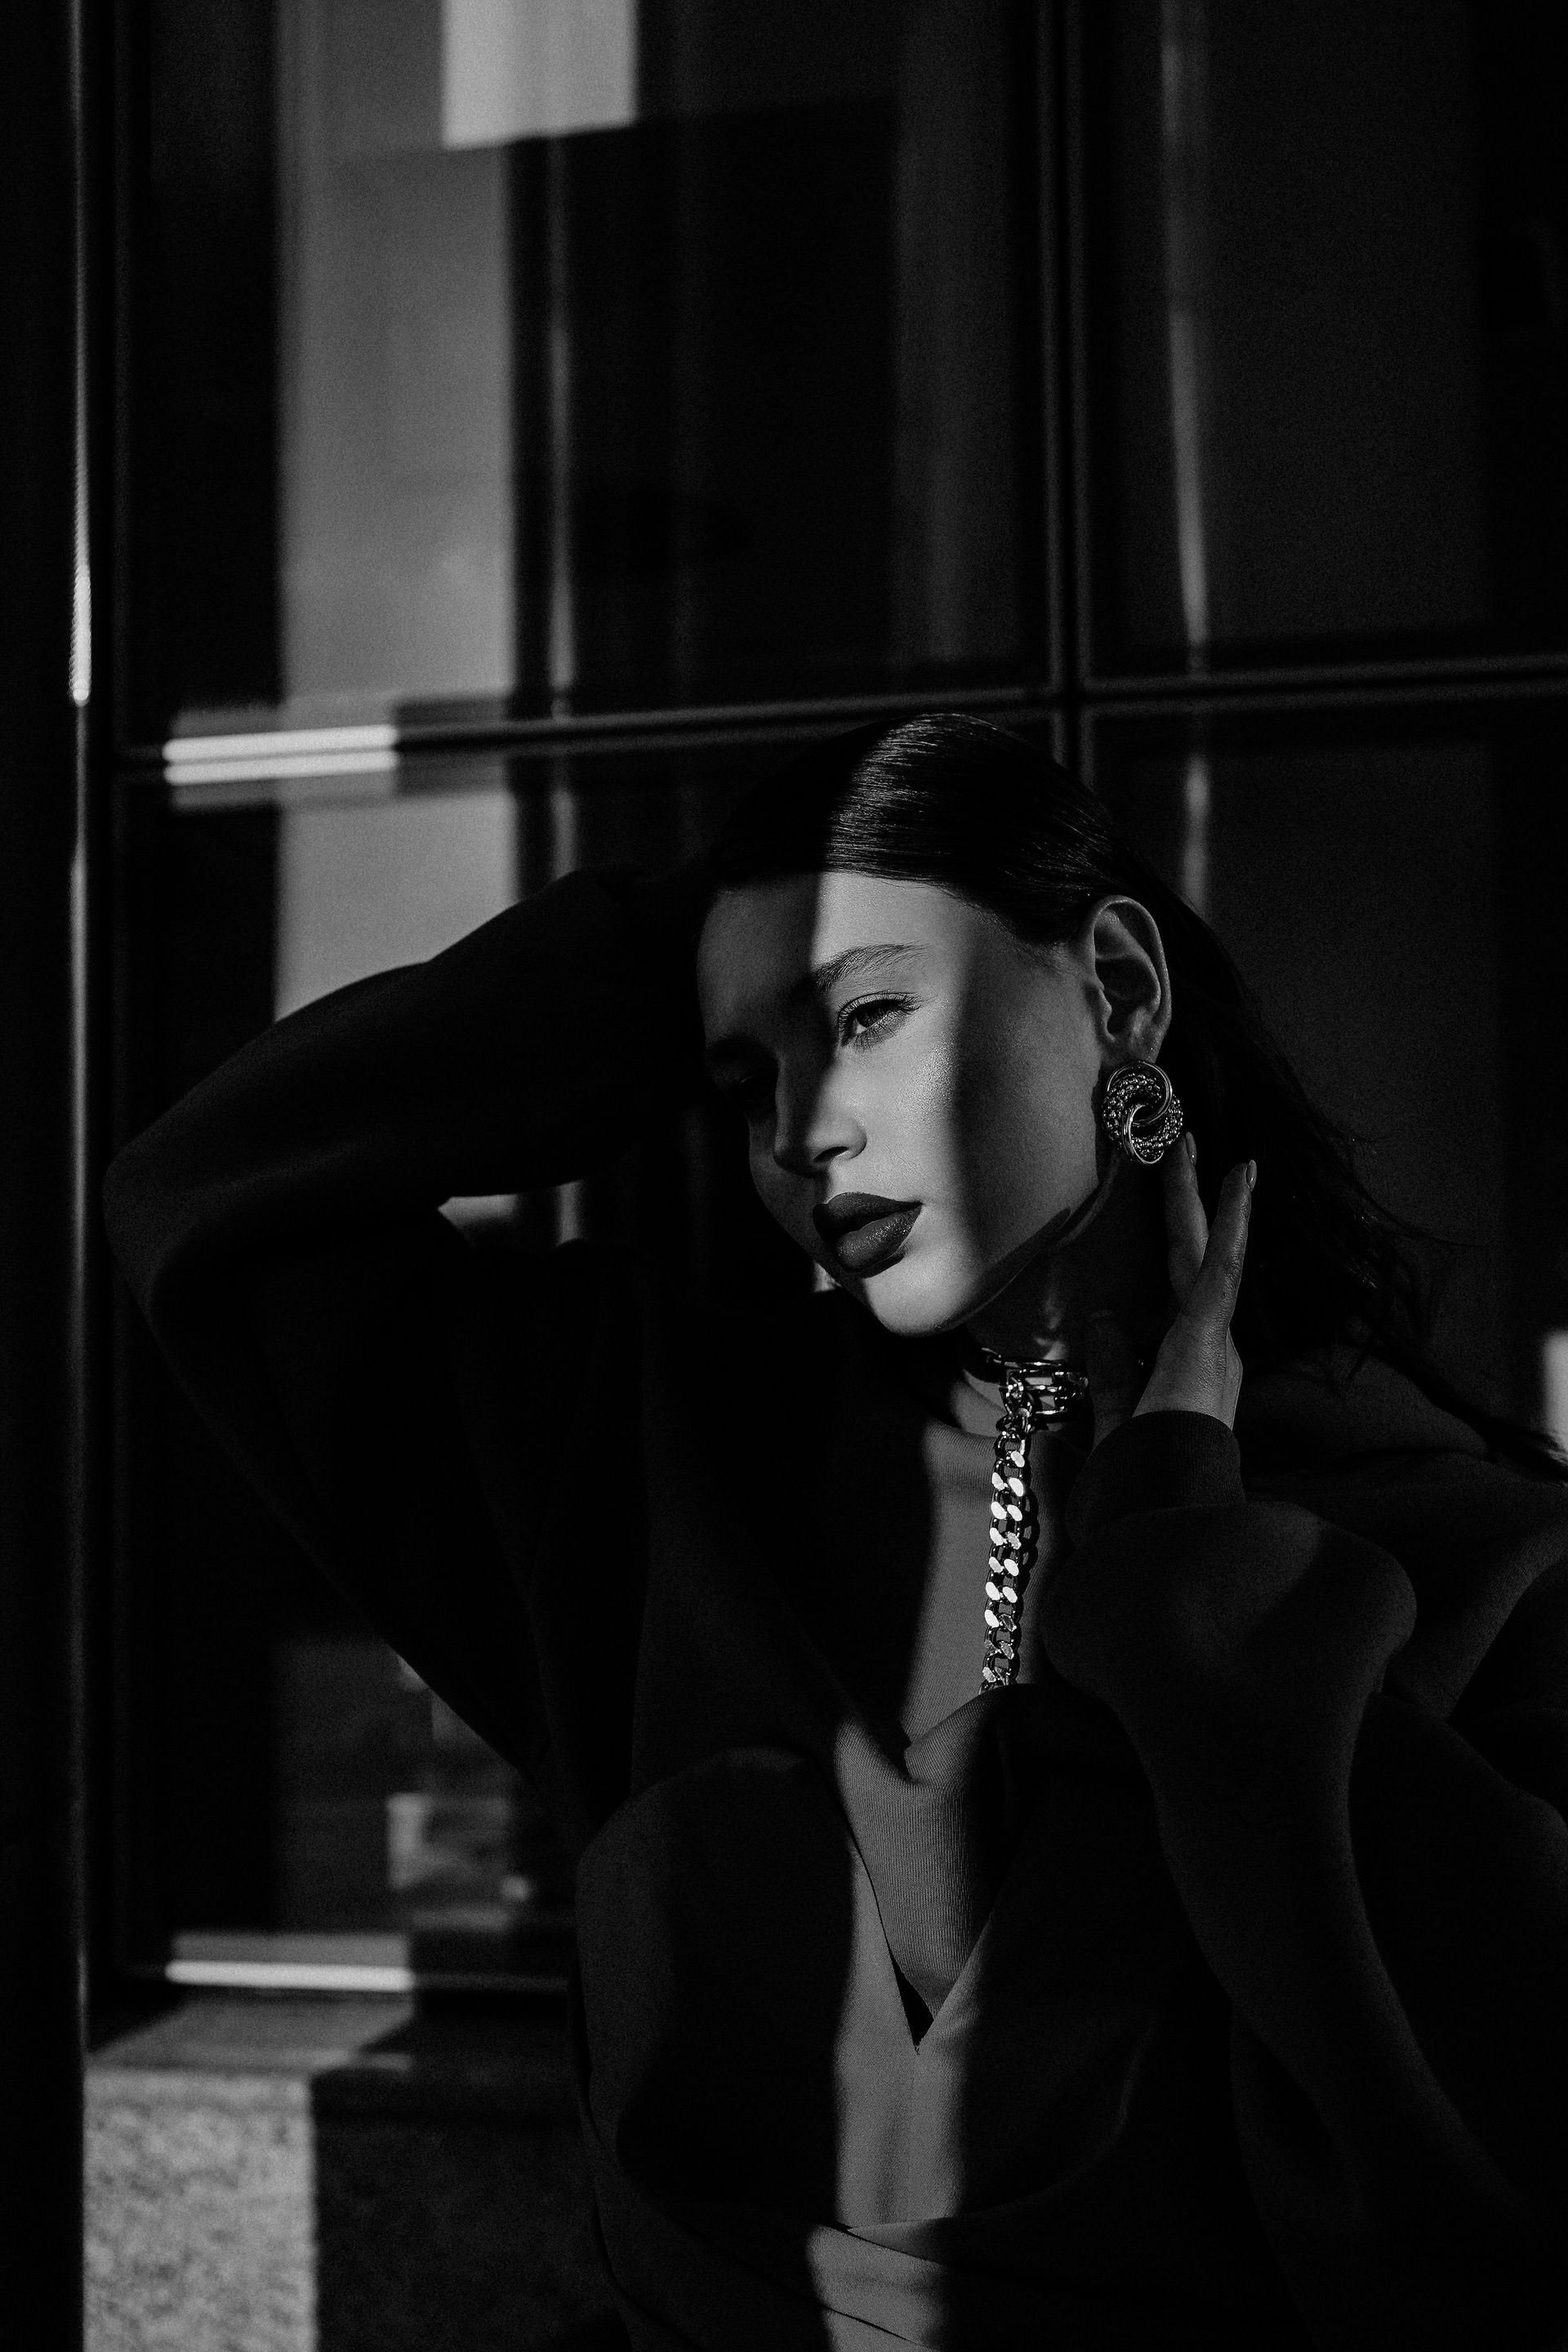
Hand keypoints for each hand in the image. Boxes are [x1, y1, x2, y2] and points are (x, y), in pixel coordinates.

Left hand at [1087, 1138, 1254, 1446]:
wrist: (1162, 1505)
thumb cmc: (1143, 1475)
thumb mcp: (1119, 1413)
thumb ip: (1113, 1370)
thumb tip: (1103, 1317)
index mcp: (1192, 1362)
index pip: (1182, 1287)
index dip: (1179, 1241)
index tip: (1175, 1206)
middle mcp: (1212, 1344)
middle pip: (1194, 1255)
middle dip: (1189, 1199)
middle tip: (1181, 1143)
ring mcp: (1213, 1337)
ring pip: (1205, 1248)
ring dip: (1201, 1193)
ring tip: (1194, 1141)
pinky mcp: (1208, 1334)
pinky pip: (1219, 1266)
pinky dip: (1229, 1222)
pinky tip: (1238, 1180)